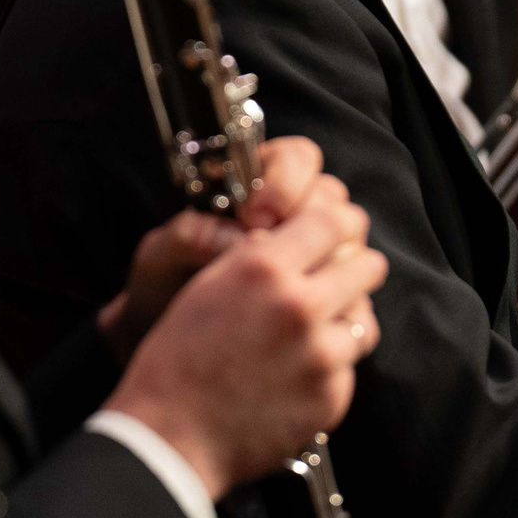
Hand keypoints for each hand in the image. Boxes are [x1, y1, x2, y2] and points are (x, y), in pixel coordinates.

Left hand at [97, 137, 330, 359]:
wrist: (164, 358)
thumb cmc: (160, 293)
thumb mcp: (159, 258)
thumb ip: (190, 234)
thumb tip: (235, 235)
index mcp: (256, 187)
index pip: (299, 158)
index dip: (286, 180)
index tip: (254, 213)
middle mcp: (295, 220)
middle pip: (335, 199)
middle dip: (311, 221)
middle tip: (271, 251)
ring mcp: (319, 264)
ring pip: (353, 246)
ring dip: (327, 265)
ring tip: (287, 293)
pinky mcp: (331, 308)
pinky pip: (357, 299)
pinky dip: (340, 307)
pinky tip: (306, 326)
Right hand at [101, 164, 386, 499]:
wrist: (172, 438)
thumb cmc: (178, 362)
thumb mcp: (207, 286)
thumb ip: (257, 257)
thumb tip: (294, 239)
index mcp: (262, 268)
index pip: (334, 222)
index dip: (340, 226)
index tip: (340, 236)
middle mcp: (298, 304)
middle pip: (368, 267)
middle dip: (355, 271)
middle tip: (339, 283)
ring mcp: (320, 354)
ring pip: (365, 321)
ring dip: (344, 325)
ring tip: (312, 338)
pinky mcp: (331, 396)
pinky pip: (348, 369)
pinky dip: (330, 371)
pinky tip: (295, 378)